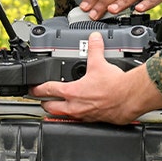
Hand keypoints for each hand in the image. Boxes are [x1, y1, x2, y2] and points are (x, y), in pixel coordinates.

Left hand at [31, 33, 161, 123]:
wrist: (129, 98)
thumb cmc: (115, 86)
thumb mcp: (100, 63)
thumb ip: (94, 49)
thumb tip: (93, 39)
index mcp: (72, 92)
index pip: (48, 90)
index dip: (37, 88)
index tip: (32, 88)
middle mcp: (74, 107)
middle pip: (51, 107)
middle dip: (44, 103)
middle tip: (40, 99)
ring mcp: (83, 116)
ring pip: (63, 116)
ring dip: (57, 111)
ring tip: (56, 106)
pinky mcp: (93, 121)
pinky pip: (78, 120)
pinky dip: (74, 116)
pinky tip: (78, 112)